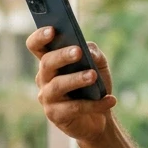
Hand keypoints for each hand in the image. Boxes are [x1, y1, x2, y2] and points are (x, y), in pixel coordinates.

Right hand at [26, 27, 117, 143]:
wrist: (100, 118)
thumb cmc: (95, 87)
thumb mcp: (98, 65)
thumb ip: (93, 53)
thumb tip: (88, 50)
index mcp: (51, 62)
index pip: (36, 46)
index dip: (40, 37)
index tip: (52, 29)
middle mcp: (44, 79)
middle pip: (46, 63)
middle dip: (62, 56)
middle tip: (78, 52)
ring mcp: (48, 98)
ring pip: (57, 85)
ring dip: (76, 79)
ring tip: (93, 75)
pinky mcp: (56, 116)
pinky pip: (74, 108)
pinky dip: (94, 104)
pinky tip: (110, 100)